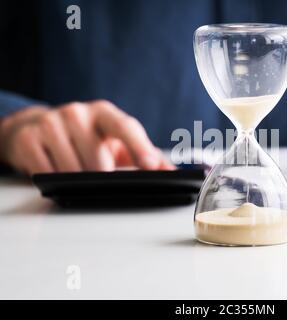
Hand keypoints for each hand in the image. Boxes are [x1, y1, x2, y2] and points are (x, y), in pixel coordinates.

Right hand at [0, 100, 174, 174]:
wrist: (38, 126)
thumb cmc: (85, 136)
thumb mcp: (115, 141)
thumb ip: (146, 155)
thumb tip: (174, 173)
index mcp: (104, 113)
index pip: (125, 128)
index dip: (139, 147)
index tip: (151, 165)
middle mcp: (77, 113)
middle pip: (98, 161)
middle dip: (102, 176)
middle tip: (98, 173)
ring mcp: (51, 123)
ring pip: (73, 171)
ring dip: (78, 181)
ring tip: (76, 170)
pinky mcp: (29, 139)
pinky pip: (48, 174)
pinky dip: (55, 180)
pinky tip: (55, 170)